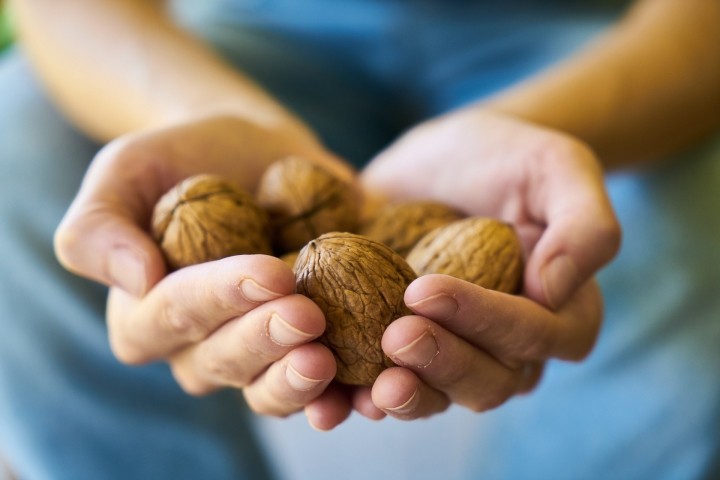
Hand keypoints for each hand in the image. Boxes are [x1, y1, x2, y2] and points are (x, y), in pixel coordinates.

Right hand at [55, 114, 354, 416]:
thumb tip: (135, 280)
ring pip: (270, 389)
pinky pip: (323, 386)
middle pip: (225, 360)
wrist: (253, 153)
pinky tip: (369, 391)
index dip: (222, 299)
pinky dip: (346, 394)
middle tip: (308, 315)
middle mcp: (199, 348)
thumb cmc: (182, 160)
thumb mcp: (125, 171)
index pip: (177, 314)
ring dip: (301, 383)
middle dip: (268, 341)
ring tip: (331, 361)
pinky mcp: (306, 346)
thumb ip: (99, 226)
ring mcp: (257, 353)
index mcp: (148, 316)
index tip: (271, 273)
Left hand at [352, 108, 619, 419]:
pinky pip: (385, 385)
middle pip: (486, 380)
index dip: (485, 322)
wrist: (441, 158)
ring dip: (403, 398)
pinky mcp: (400, 344)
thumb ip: (582, 226)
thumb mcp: (558, 168)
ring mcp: (452, 349)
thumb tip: (553, 291)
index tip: (427, 289)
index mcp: (557, 312)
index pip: (532, 335)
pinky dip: (356, 399)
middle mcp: (507, 345)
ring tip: (366, 390)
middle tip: (396, 335)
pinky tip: (331, 400)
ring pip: (437, 396)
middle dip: (441, 364)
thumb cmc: (507, 158)